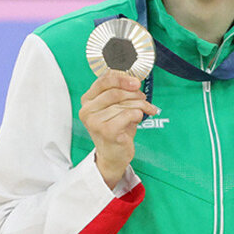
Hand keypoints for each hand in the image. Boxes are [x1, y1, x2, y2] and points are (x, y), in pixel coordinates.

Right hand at [78, 71, 158, 189]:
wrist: (114, 154)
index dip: (122, 78)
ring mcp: (94, 121)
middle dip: (134, 94)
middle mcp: (87, 110)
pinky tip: (138, 119)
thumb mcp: (116, 106)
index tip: (136, 82)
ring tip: (146, 109)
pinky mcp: (106, 131)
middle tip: (143, 98)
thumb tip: (134, 79)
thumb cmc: (116, 128)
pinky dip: (138, 114)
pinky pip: (128, 114)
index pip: (104, 80)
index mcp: (88, 100)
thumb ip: (121, 92)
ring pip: (124, 104)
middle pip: (115, 92)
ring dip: (140, 105)